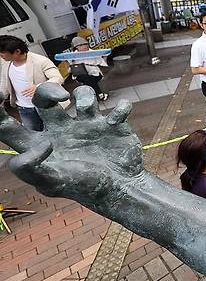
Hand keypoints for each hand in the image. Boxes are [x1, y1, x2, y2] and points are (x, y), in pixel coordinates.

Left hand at [0, 83, 143, 203]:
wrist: (120, 191)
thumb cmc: (84, 188)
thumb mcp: (51, 183)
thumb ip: (30, 168)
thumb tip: (41, 143)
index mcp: (40, 144)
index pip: (9, 127)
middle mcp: (61, 130)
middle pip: (45, 98)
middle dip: (49, 90)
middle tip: (61, 97)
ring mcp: (87, 125)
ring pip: (81, 96)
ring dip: (84, 97)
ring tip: (89, 112)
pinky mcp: (112, 125)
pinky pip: (117, 107)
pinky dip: (120, 108)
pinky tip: (116, 121)